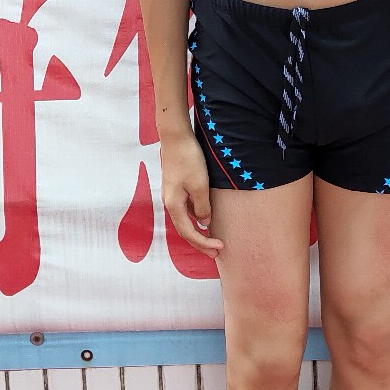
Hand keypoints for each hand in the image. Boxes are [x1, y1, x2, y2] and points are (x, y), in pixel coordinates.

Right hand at [161, 130, 224, 255]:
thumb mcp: (200, 185)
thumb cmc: (188, 160)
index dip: (204, 243)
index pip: (188, 233)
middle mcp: (169, 203)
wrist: (175, 137)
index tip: (220, 247)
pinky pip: (185, 209)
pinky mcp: (175, 187)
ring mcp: (171, 195)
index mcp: (174, 205)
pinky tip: (205, 218)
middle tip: (216, 253)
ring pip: (184, 220)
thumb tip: (204, 222)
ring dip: (197, 232)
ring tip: (212, 239)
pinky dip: (195, 218)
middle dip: (200, 243)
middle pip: (184, 230)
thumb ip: (202, 207)